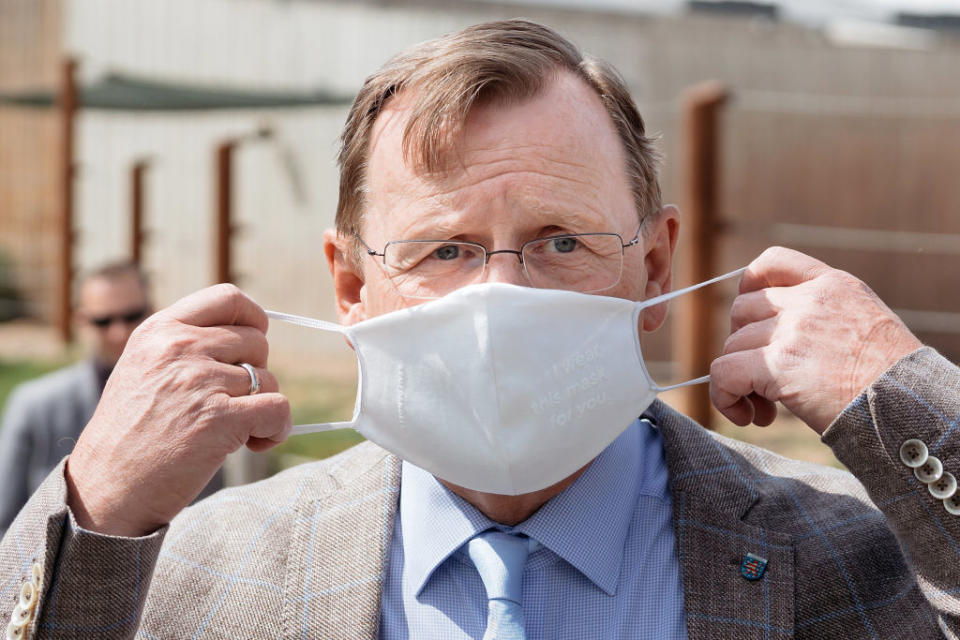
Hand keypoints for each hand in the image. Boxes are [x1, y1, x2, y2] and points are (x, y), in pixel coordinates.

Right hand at [66, 284, 291, 535]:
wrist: (106, 489)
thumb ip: (187, 346)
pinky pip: (279, 409)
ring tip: (234, 432)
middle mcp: (179, 348)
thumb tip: (253, 335)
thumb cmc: (130, 434)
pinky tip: (257, 443)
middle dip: (257, 374)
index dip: (253, 319)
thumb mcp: (144, 368)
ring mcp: (200, 381)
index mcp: (160, 330)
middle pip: (257, 342)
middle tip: (232, 404)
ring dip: (262, 408)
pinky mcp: (220, 418)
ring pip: (270, 380)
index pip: (228, 298)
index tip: (253, 345)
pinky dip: (278, 429)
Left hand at [710, 247, 921, 433]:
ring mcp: (792, 330)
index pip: (772, 261)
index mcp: (833, 285)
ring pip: (732, 346)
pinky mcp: (777, 365)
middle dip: (743, 344)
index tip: (750, 319)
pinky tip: (748, 416)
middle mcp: (809, 301)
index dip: (749, 286)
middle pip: (742, 310)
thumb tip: (778, 336)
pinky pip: (724, 373)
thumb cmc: (892, 377)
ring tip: (763, 409)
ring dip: (738, 381)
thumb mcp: (865, 323)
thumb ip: (823, 316)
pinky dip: (724, 396)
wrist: (908, 405)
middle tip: (762, 378)